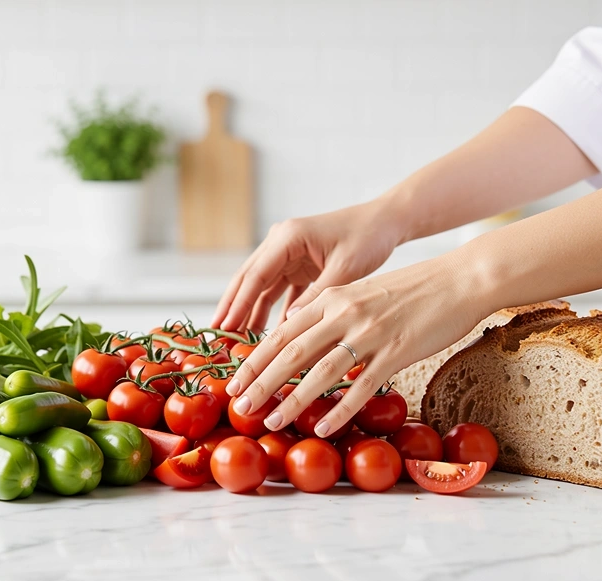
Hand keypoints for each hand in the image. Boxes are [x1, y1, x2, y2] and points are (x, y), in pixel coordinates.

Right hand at [211, 201, 402, 332]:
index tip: (224, 326)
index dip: (238, 303)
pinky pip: (279, 290)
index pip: (255, 275)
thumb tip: (288, 325)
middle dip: (232, 307)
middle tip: (217, 334)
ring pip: (261, 286)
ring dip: (249, 311)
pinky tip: (266, 333)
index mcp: (288, 237)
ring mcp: (288, 253)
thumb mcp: (345, 269)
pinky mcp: (299, 264)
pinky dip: (272, 310)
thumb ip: (316, 296)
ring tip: (236, 338)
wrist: (385, 221)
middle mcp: (282, 242)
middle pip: (249, 279)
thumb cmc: (368, 238)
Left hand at [223, 252, 492, 436]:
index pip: (283, 330)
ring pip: (321, 371)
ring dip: (293, 400)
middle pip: (291, 351)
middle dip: (261, 382)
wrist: (461, 279)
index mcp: (334, 297)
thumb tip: (302, 334)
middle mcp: (346, 312)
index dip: (254, 357)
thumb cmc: (414, 289)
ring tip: (271, 422)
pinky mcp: (397, 351)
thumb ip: (332, 311)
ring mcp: (371, 333)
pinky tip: (324, 426)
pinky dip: (340, 409)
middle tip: (239, 406)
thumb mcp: (363, 291)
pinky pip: (362, 386)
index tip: (234, 380)